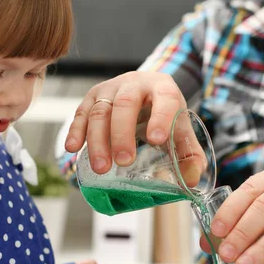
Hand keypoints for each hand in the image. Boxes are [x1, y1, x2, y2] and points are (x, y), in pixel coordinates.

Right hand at [64, 71, 186, 171]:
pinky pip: (81, 112)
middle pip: (125, 105)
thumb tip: (191, 180)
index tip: (157, 140)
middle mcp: (135, 83)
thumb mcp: (181, 130)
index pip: (165, 100)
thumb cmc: (165, 115)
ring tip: (101, 168)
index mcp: (164, 88)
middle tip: (124, 161)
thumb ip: (190, 155)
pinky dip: (75, 130)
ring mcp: (110, 89)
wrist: (146, 93)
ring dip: (98, 140)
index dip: (161, 118)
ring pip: (100, 111)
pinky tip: (73, 148)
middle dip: (122, 134)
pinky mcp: (92, 97)